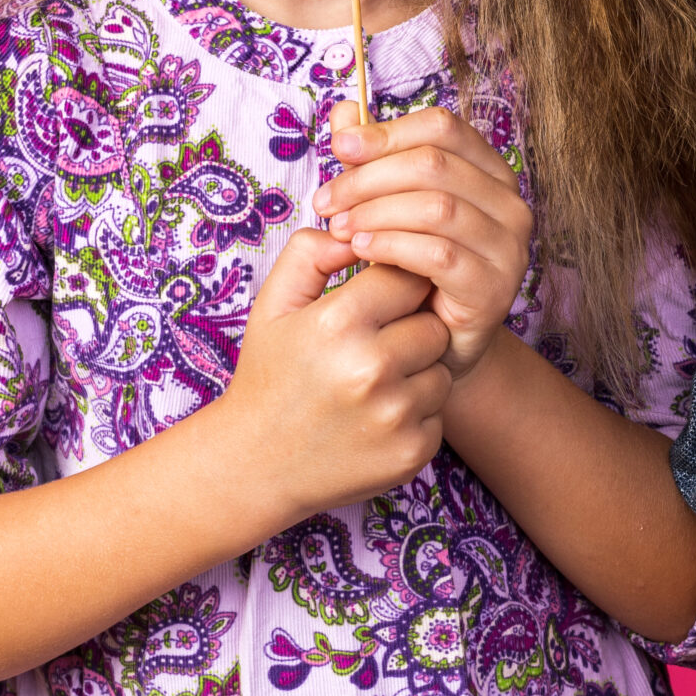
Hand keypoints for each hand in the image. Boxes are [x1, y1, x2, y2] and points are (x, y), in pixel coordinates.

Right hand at [205, 228, 451, 536]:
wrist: (254, 466)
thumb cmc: (270, 376)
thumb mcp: (274, 305)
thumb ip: (311, 252)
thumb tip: (357, 229)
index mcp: (339, 322)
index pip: (408, 277)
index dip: (394, 289)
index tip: (378, 305)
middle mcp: (371, 368)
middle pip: (433, 324)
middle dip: (410, 330)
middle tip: (374, 348)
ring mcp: (395, 415)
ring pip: (441, 370)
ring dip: (417, 374)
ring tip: (372, 385)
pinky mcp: (412, 453)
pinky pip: (439, 415)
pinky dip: (416, 416)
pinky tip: (375, 419)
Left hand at [314, 101, 534, 381]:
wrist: (435, 347)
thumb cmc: (410, 271)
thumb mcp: (385, 207)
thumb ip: (370, 160)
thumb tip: (343, 110)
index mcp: (488, 171)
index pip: (442, 127)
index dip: (387, 132)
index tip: (340, 148)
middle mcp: (509, 203)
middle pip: (434, 163)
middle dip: (369, 177)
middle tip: (326, 200)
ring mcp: (508, 247)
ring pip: (436, 206)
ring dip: (375, 212)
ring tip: (338, 226)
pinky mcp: (494, 288)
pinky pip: (438, 254)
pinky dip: (391, 246)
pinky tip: (360, 250)